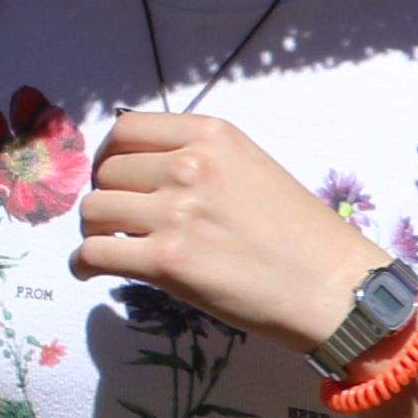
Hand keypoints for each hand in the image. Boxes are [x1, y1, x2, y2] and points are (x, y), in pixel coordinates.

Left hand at [68, 111, 386, 358]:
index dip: (108, 155)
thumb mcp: (251, 168)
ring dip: (94, 231)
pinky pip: (94, 253)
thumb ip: (199, 160)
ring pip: (93, 210)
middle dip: (106, 197)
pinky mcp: (167, 261)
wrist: (334, 288)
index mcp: (211, 135)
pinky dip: (83, 265)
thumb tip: (141, 170)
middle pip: (106, 173)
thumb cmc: (301, 235)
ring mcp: (176, 212)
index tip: (111, 176)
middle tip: (118, 221)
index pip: (126, 129)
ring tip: (110, 246)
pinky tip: (89, 272)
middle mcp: (189, 165)